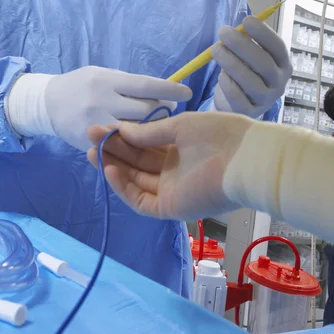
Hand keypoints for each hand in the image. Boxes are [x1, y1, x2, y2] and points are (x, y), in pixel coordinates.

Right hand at [45, 67, 191, 150]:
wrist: (46, 103)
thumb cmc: (82, 84)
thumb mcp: (103, 74)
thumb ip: (128, 84)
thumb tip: (160, 91)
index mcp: (108, 81)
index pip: (145, 85)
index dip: (169, 90)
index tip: (188, 92)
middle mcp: (102, 102)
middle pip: (144, 111)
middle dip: (162, 111)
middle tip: (171, 110)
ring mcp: (95, 125)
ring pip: (134, 133)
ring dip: (150, 130)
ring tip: (157, 126)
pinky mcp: (88, 144)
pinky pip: (117, 148)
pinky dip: (132, 145)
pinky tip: (141, 141)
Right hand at [87, 112, 253, 219]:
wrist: (243, 158)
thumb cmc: (217, 134)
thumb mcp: (180, 126)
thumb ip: (150, 132)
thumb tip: (122, 129)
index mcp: (179, 147)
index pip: (144, 143)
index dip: (123, 136)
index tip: (103, 126)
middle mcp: (173, 169)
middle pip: (136, 161)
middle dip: (114, 149)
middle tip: (90, 137)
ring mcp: (171, 189)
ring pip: (135, 180)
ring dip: (114, 166)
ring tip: (92, 151)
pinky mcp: (170, 207)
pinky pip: (141, 200)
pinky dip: (124, 188)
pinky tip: (111, 170)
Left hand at [211, 16, 291, 116]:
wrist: (235, 103)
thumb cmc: (243, 72)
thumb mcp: (246, 55)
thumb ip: (245, 43)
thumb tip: (235, 28)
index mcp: (282, 64)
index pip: (277, 47)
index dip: (263, 33)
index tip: (246, 20)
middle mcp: (278, 83)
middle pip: (264, 63)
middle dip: (241, 45)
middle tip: (223, 32)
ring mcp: (266, 99)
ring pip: (250, 81)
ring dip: (230, 62)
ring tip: (215, 49)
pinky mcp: (250, 112)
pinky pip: (238, 98)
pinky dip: (228, 85)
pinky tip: (221, 76)